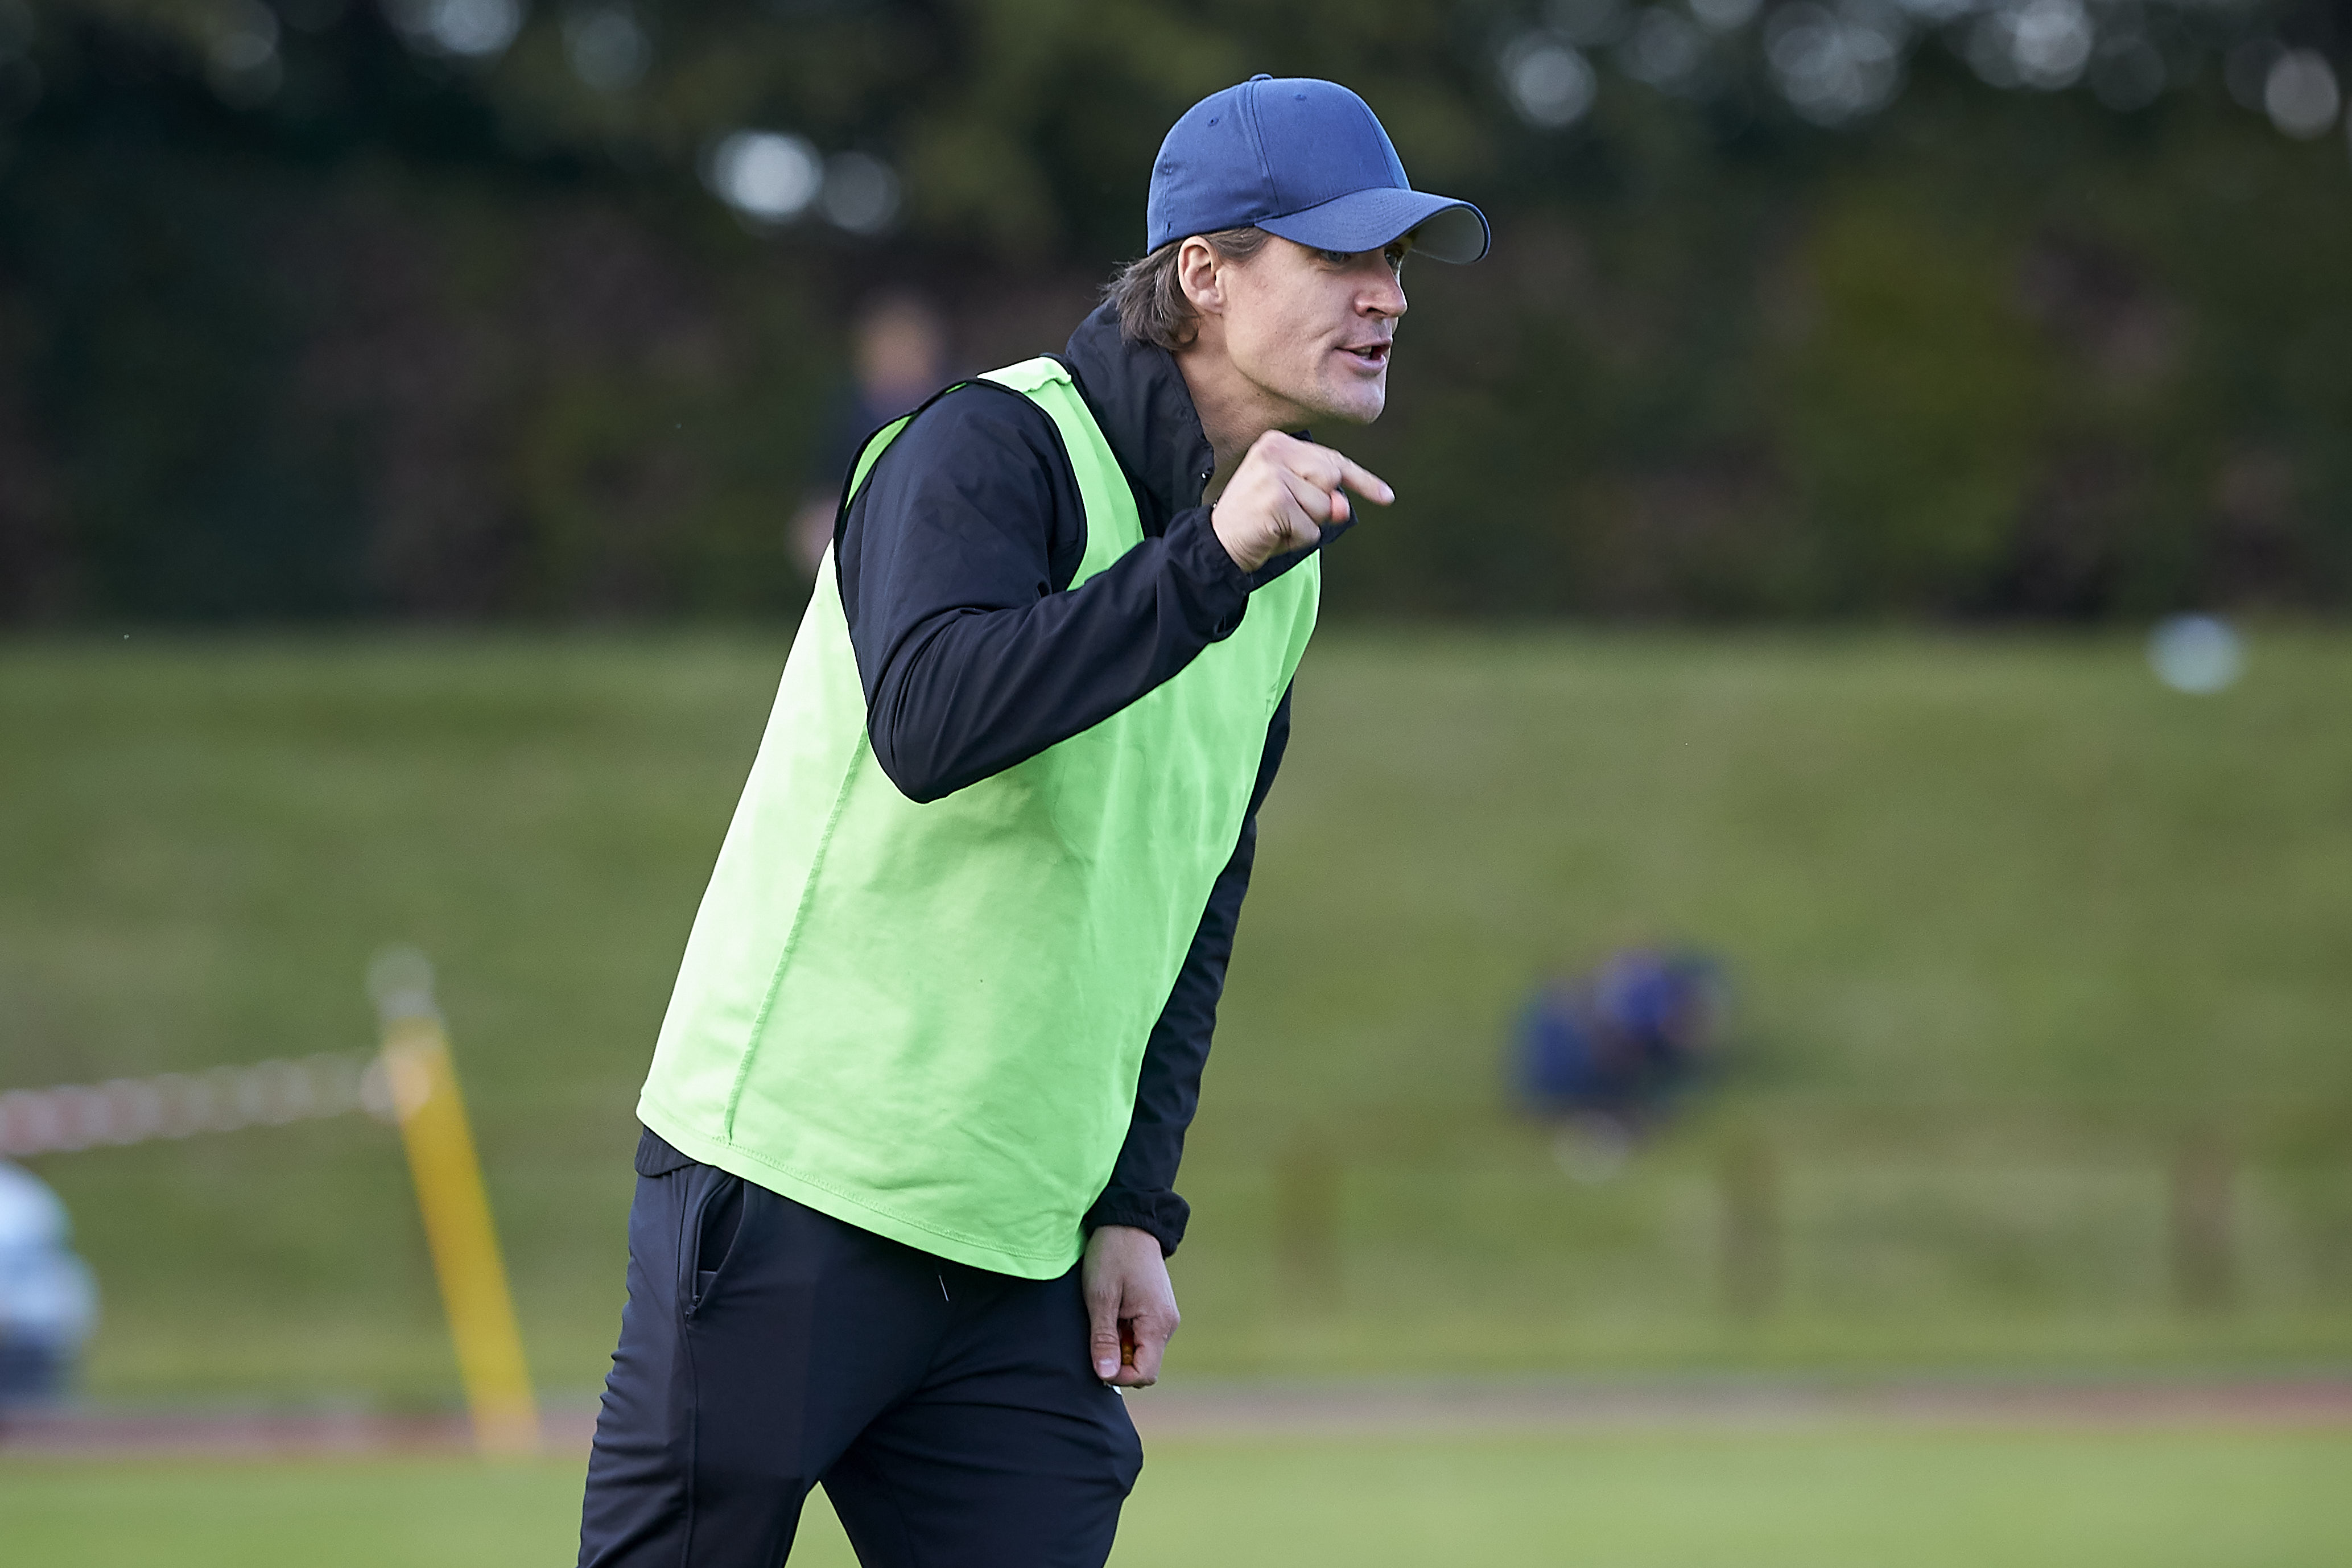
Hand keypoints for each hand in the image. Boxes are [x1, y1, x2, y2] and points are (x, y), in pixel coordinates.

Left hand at [1081, 1224, 1179, 1386]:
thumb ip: (1104, 1339)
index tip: (1096, 1357)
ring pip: (1141, 1350)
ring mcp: (1164, 1316)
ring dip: (1119, 1345)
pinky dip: (1124, 1332)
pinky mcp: (1157, 1309)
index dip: (1118, 1376)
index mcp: (1157, 1323)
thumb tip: (1105, 1375)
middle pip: (1144, 1365)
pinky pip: (1142, 1335)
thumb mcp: (1101, 1297)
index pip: (1144, 1374)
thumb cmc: (1113, 1254)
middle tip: (1098, 1333)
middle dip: (1118, 1360)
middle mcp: (1167, 1324)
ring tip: (1104, 1317)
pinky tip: (1112, 1311)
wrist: (1129, 1220)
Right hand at [1209, 431, 1393, 573]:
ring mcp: (1273, 474)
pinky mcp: (1275, 501)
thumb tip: (1342, 506)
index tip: (1386, 497)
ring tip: (1277, 525)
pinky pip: (1310, 529)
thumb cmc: (1258, 521)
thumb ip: (1325, 498)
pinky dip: (1297, 540)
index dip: (1362, 481)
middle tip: (1286, 515)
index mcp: (1277, 444)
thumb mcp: (1296, 503)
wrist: (1217, 543)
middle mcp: (1274, 451)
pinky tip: (1273, 535)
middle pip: (1331, 480)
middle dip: (1318, 506)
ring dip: (1306, 526)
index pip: (1332, 460)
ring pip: (1323, 507)